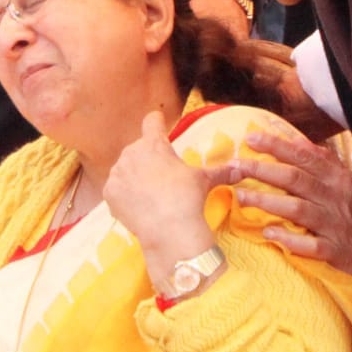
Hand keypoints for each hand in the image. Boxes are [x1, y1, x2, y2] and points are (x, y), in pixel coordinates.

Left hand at [105, 111, 239, 287]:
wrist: (168, 229)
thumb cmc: (187, 198)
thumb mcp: (203, 180)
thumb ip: (220, 171)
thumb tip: (242, 169)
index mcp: (154, 144)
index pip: (152, 121)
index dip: (156, 122)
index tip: (158, 122)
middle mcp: (132, 153)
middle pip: (138, 149)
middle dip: (148, 160)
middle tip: (161, 179)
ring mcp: (118, 172)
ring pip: (125, 169)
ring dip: (134, 177)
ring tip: (150, 195)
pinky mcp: (109, 192)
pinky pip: (116, 189)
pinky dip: (124, 196)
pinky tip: (138, 206)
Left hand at [231, 128, 351, 298]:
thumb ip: (328, 165)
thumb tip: (301, 144)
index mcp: (341, 179)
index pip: (304, 156)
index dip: (276, 146)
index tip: (250, 137)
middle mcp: (337, 198)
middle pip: (294, 179)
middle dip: (261, 170)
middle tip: (234, 165)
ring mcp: (336, 225)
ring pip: (295, 208)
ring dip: (266, 201)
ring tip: (240, 196)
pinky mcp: (337, 251)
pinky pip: (307, 244)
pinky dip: (287, 238)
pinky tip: (267, 233)